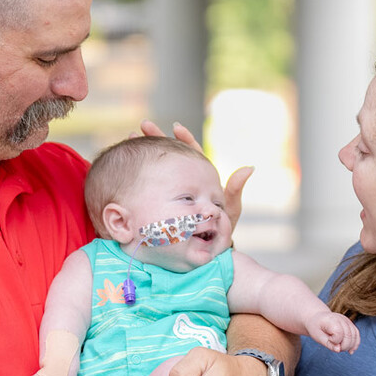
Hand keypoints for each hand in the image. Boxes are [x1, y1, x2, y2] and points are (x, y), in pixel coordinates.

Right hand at [137, 120, 253, 230]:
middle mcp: (183, 181)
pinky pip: (149, 181)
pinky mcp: (159, 197)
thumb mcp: (228, 211)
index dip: (184, 139)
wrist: (202, 249)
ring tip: (130, 137)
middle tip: (143, 126)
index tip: (175, 127)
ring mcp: (170, 189)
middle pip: (169, 154)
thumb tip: (249, 168)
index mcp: (200, 179)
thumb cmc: (218, 230)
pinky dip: (139, 171)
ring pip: (156, 166)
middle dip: (157, 138)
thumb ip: (234, 191)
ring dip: (144, 151)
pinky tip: (126, 162)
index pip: (192, 153)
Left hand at [308, 312, 359, 353]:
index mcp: (331, 320)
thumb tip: (339, 350)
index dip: (335, 341)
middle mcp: (341, 318)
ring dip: (350, 346)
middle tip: (336, 348)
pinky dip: (355, 343)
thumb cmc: (316, 327)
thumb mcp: (317, 336)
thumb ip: (328, 344)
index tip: (328, 340)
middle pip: (349, 335)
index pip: (339, 332)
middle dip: (344, 346)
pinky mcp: (350, 324)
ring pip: (355, 335)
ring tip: (341, 349)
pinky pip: (356, 334)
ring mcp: (347, 320)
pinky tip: (351, 351)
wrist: (317, 318)